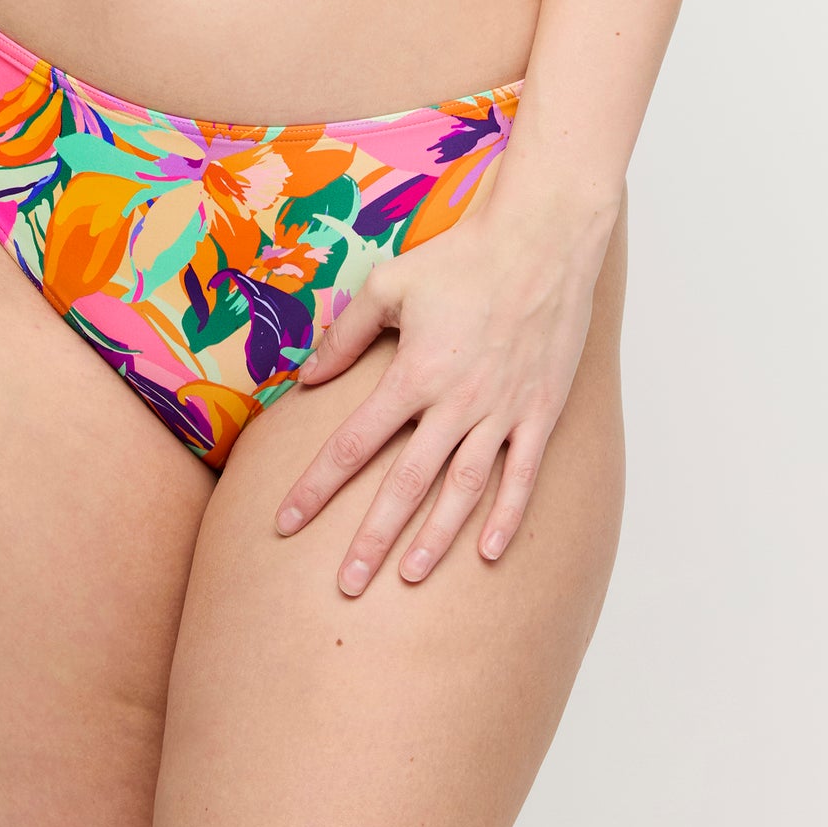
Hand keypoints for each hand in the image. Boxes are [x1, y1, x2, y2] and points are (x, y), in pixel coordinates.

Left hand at [274, 196, 614, 595]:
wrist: (542, 241)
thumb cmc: (461, 258)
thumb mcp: (390, 284)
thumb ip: (345, 335)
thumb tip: (306, 378)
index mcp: (414, 374)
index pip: (351, 444)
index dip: (315, 488)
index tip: (285, 523)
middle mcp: (456, 404)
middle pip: (404, 486)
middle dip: (371, 539)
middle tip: (346, 585)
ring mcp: (502, 412)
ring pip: (462, 491)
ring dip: (435, 539)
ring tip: (409, 578)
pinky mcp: (541, 412)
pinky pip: (522, 476)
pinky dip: (507, 516)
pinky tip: (489, 553)